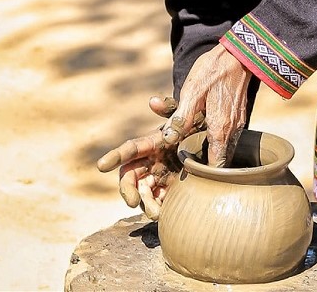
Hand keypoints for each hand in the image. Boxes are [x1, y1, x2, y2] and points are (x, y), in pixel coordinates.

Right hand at [96, 96, 203, 219]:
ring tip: (156, 213)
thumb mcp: (189, 115)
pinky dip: (159, 209)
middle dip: (128, 190)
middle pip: (130, 177)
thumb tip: (153, 101)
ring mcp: (158, 178)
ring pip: (143, 194)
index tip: (101, 166)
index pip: (129, 149)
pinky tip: (165, 214)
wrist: (215, 146)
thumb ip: (172, 109)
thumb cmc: (197, 127)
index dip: (114, 156)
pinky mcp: (169, 190)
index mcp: (151, 144)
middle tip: (133, 201)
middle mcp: (150, 162)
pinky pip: (159, 202)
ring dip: (146, 204)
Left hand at [165, 44, 251, 167]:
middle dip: (205, 162)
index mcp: (220, 129)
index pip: (216, 166)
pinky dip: (216, 138)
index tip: (188, 169)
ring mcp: (238, 123)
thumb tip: (167, 139)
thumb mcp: (192, 92)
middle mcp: (233, 131)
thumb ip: (181, 117)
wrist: (239, 53)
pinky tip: (203, 129)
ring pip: (225, 147)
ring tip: (191, 147)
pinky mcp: (239, 116)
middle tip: (186, 161)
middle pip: (220, 159)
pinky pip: (228, 135)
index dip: (202, 172)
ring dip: (210, 149)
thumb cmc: (213, 70)